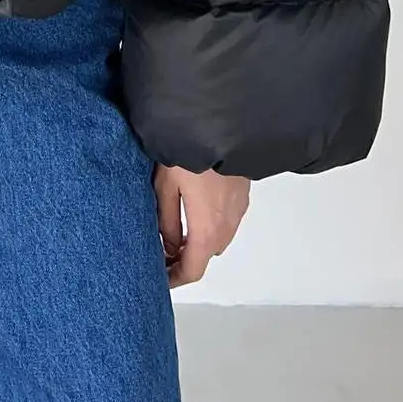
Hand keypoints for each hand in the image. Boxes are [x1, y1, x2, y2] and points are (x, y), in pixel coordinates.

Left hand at [152, 161, 249, 286]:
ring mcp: (238, 211)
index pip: (192, 270)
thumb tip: (168, 247)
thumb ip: (166, 222)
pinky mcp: (242, 195)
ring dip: (197, 240)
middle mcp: (227, 226)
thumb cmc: (190, 151)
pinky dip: (210, 224)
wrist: (223, 122)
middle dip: (183, 259)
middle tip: (161, 251)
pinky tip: (194, 208)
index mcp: (207, 230)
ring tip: (174, 230)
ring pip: (216, 238)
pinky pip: (225, 220)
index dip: (174, 279)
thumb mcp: (166, 186)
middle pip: (205, 255)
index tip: (159, 278)